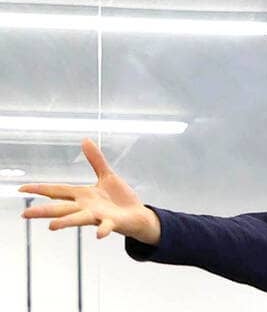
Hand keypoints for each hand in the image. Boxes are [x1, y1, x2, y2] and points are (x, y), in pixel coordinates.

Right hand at [19, 138, 159, 243]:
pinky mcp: (113, 222)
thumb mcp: (106, 176)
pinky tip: (99, 234)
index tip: (21, 189)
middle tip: (25, 214)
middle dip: (44, 211)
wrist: (138, 215)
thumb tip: (85, 140)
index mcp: (83, 195)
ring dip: (66, 222)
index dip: (40, 189)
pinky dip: (103, 229)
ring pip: (79, 219)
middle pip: (62, 208)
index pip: (57, 191)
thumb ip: (96, 160)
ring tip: (52, 226)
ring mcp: (99, 216)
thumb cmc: (119, 199)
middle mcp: (87, 207)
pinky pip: (107, 226)